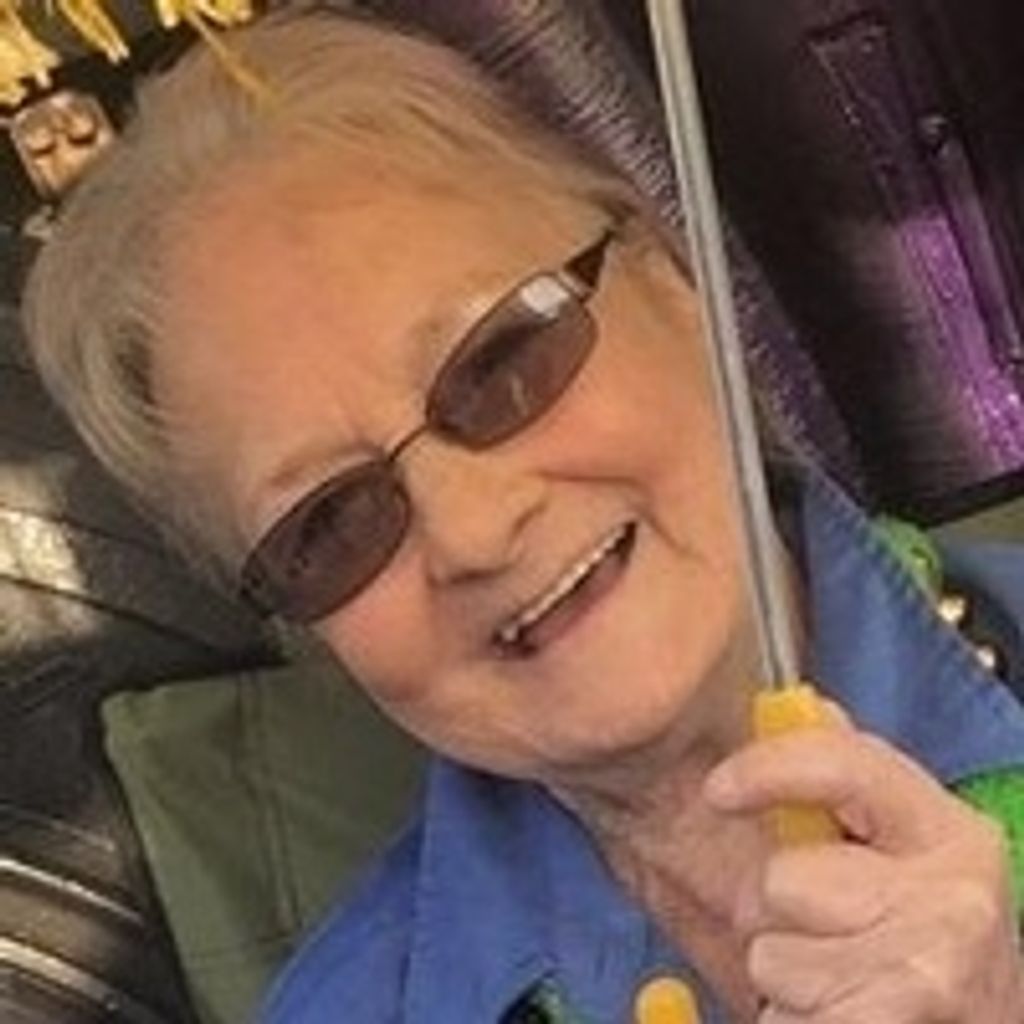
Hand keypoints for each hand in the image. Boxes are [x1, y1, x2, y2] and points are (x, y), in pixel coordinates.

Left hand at [704, 717, 1023, 1021]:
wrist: (994, 1019)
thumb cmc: (927, 926)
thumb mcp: (903, 839)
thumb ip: (846, 775)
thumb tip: (795, 708)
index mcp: (945, 830)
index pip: (842, 767)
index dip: (767, 770)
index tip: (718, 789)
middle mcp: (951, 898)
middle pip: (785, 881)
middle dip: (772, 904)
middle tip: (813, 920)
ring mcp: (929, 972)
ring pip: (773, 957)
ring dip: (781, 970)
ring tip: (832, 971)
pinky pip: (782, 1018)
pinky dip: (788, 1020)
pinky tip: (834, 1009)